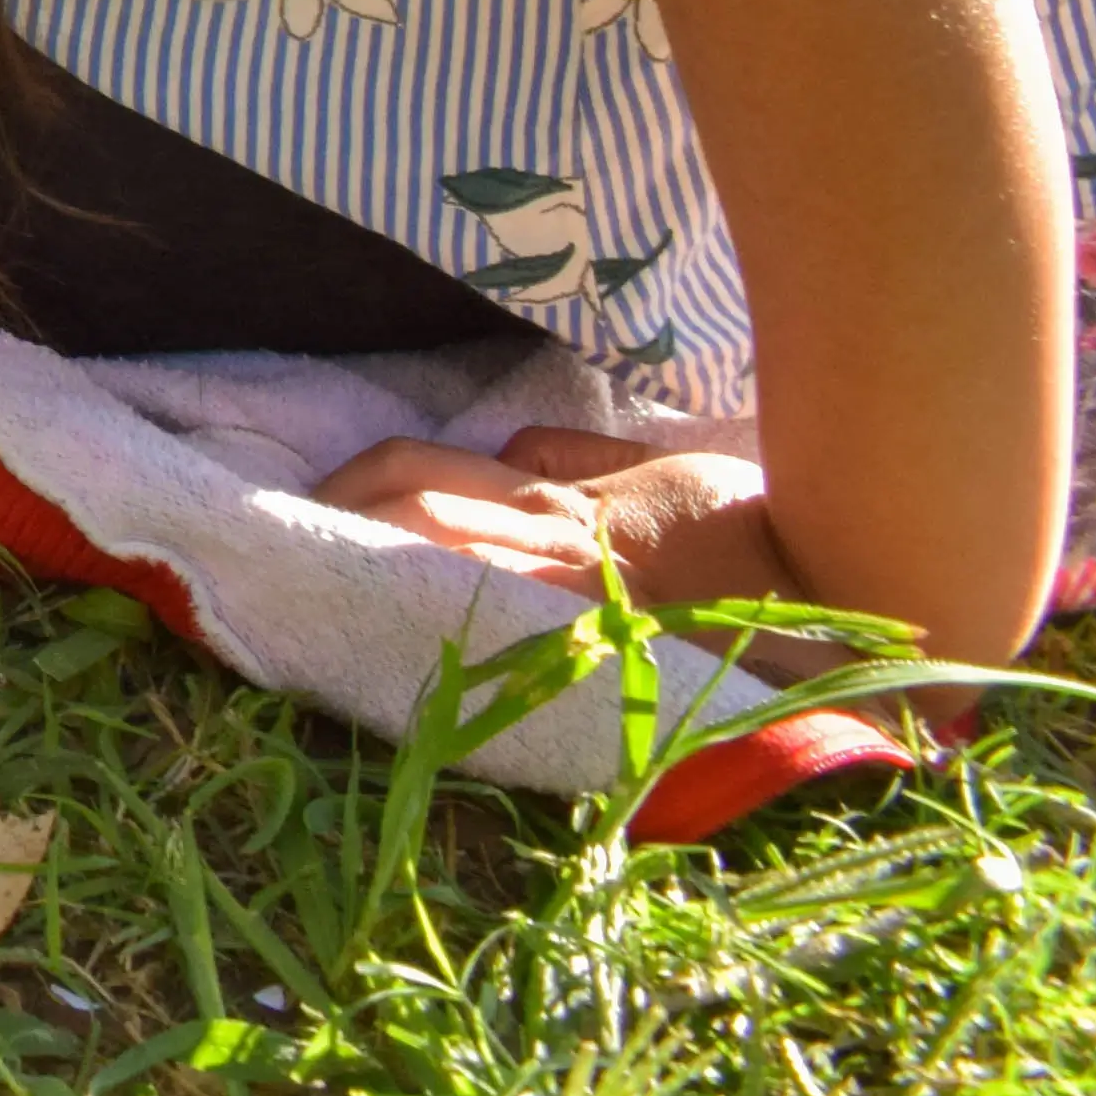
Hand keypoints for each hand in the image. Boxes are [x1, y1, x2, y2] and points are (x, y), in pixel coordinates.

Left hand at [314, 428, 817, 641]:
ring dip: (369, 572)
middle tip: (272, 549)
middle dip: (338, 528)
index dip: (354, 481)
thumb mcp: (653, 468)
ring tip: (304, 590)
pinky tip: (389, 647)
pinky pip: (499, 632)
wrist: (823, 582)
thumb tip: (513, 448)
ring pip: (442, 567)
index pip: (418, 472)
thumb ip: (580, 456)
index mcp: (550, 498)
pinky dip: (441, 632)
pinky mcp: (597, 641)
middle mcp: (547, 542)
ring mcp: (567, 595)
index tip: (305, 502)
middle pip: (411, 517)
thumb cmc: (743, 524)